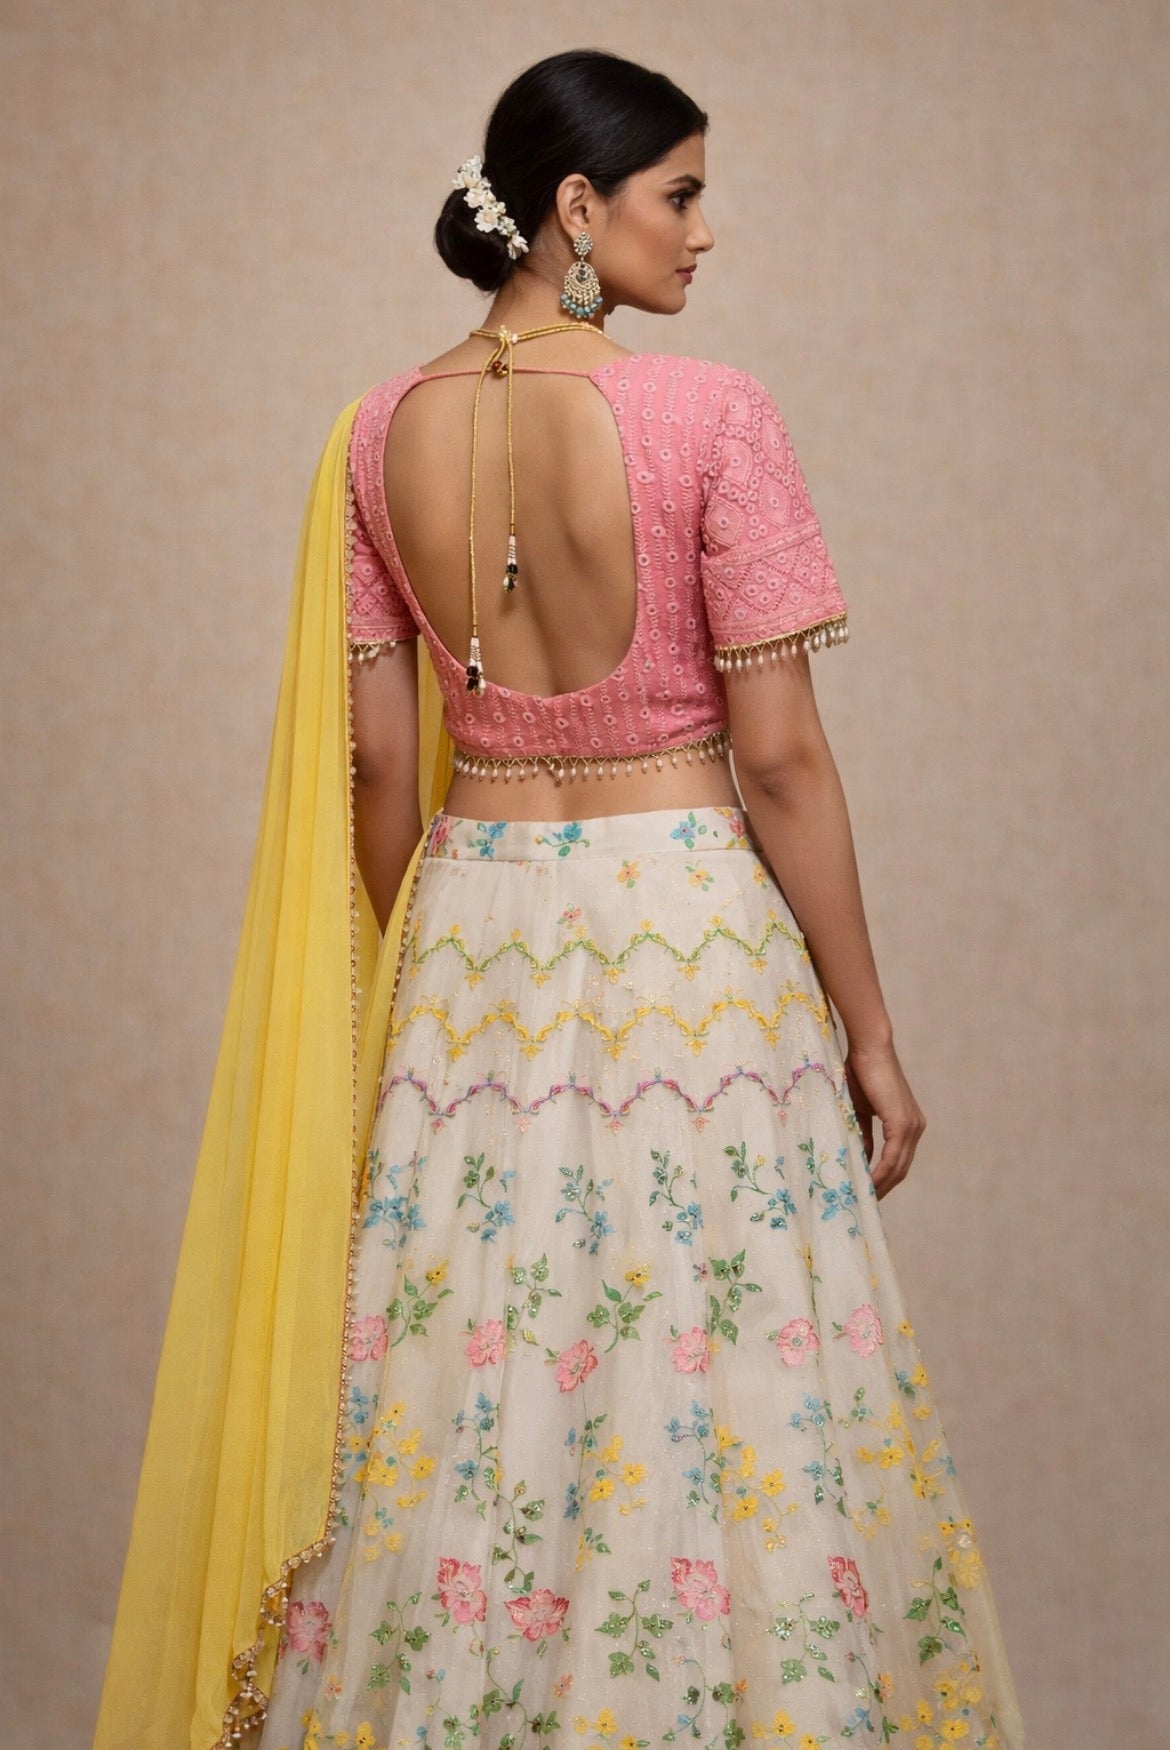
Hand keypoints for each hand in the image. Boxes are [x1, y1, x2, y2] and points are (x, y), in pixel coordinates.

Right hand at [843, 1039, 925, 1199]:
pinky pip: (892, 1158)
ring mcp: (911, 1126)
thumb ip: (862, 1135)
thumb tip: (859, 1159)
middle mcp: (915, 1128)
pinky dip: (879, 1173)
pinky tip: (867, 1185)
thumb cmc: (861, 1073)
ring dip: (880, 1186)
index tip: (867, 1194)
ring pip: (898, 1167)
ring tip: (861, 1200)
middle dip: (883, 1189)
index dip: (884, 1180)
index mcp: (907, 1125)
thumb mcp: (860, 1111)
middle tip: (863, 1205)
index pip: (898, 1161)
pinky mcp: (902, 1123)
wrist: (869, 1048)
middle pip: (901, 1170)